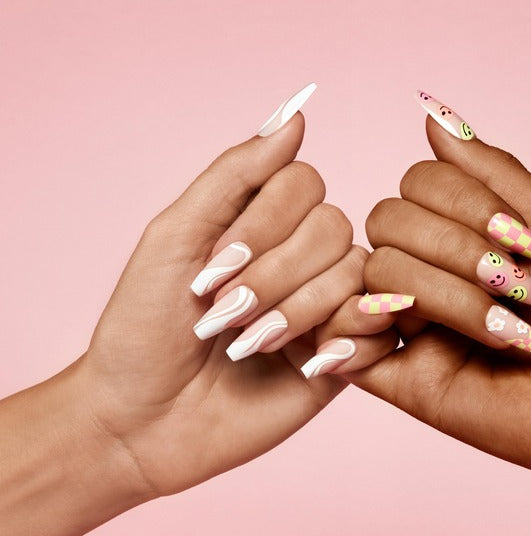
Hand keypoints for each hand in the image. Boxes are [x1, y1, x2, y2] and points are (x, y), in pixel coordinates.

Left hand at [76, 110, 396, 497]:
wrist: (142, 421)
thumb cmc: (145, 329)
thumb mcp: (175, 236)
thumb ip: (235, 174)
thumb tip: (296, 114)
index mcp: (264, 226)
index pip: (306, 184)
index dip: (265, 224)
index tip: (212, 269)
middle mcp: (303, 260)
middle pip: (336, 228)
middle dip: (277, 275)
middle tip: (226, 317)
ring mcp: (327, 309)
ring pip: (360, 277)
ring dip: (300, 312)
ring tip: (251, 347)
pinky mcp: (346, 360)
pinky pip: (384, 330)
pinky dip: (348, 344)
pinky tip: (307, 366)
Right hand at [349, 100, 530, 535]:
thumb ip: (489, 169)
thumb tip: (428, 110)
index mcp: (458, 239)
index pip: (415, 184)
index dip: (464, 203)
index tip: (525, 241)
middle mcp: (426, 275)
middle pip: (386, 221)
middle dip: (456, 247)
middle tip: (517, 287)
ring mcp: (407, 327)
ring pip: (375, 272)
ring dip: (446, 294)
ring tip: (505, 331)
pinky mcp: (395, 379)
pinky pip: (342, 339)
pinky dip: (364, 325)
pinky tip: (416, 339)